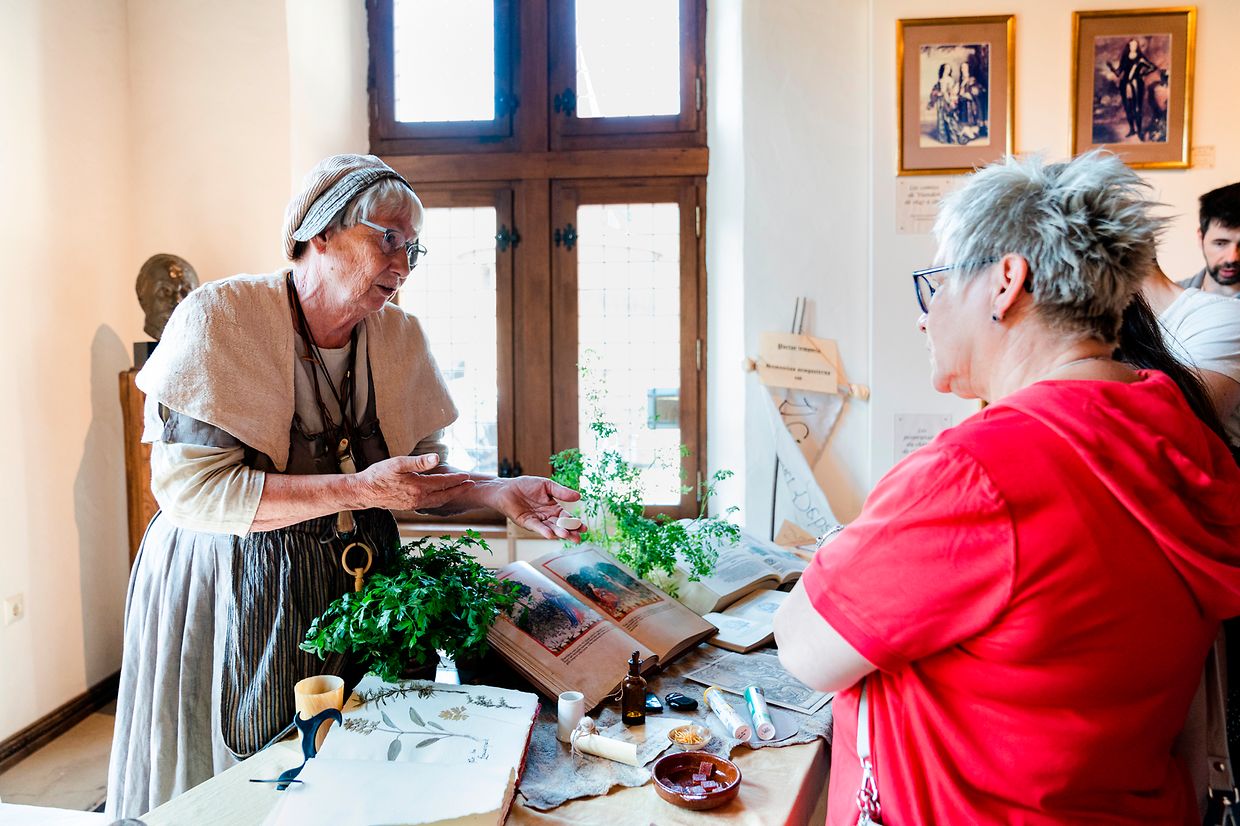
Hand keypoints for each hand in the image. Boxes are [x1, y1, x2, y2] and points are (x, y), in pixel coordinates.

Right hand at [353, 454, 473, 511]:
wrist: (364, 492)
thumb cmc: (379, 475)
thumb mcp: (398, 463)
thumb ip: (419, 462)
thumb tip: (437, 458)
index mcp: (418, 487)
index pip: (443, 482)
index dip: (456, 479)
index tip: (467, 475)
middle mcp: (418, 499)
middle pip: (445, 495)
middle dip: (459, 490)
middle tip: (471, 485)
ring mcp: (414, 505)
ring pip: (438, 501)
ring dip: (450, 495)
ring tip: (460, 490)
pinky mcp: (409, 506)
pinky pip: (430, 504)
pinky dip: (440, 500)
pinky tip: (441, 496)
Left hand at [488, 477, 582, 540]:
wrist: (506, 488)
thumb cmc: (526, 486)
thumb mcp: (547, 485)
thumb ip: (561, 492)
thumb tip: (579, 496)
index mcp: (553, 508)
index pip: (566, 517)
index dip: (575, 523)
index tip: (584, 528)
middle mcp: (546, 517)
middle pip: (560, 526)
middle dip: (569, 532)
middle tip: (578, 538)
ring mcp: (537, 521)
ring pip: (550, 528)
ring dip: (558, 532)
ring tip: (566, 535)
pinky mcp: (526, 522)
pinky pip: (536, 527)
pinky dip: (543, 530)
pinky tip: (550, 534)